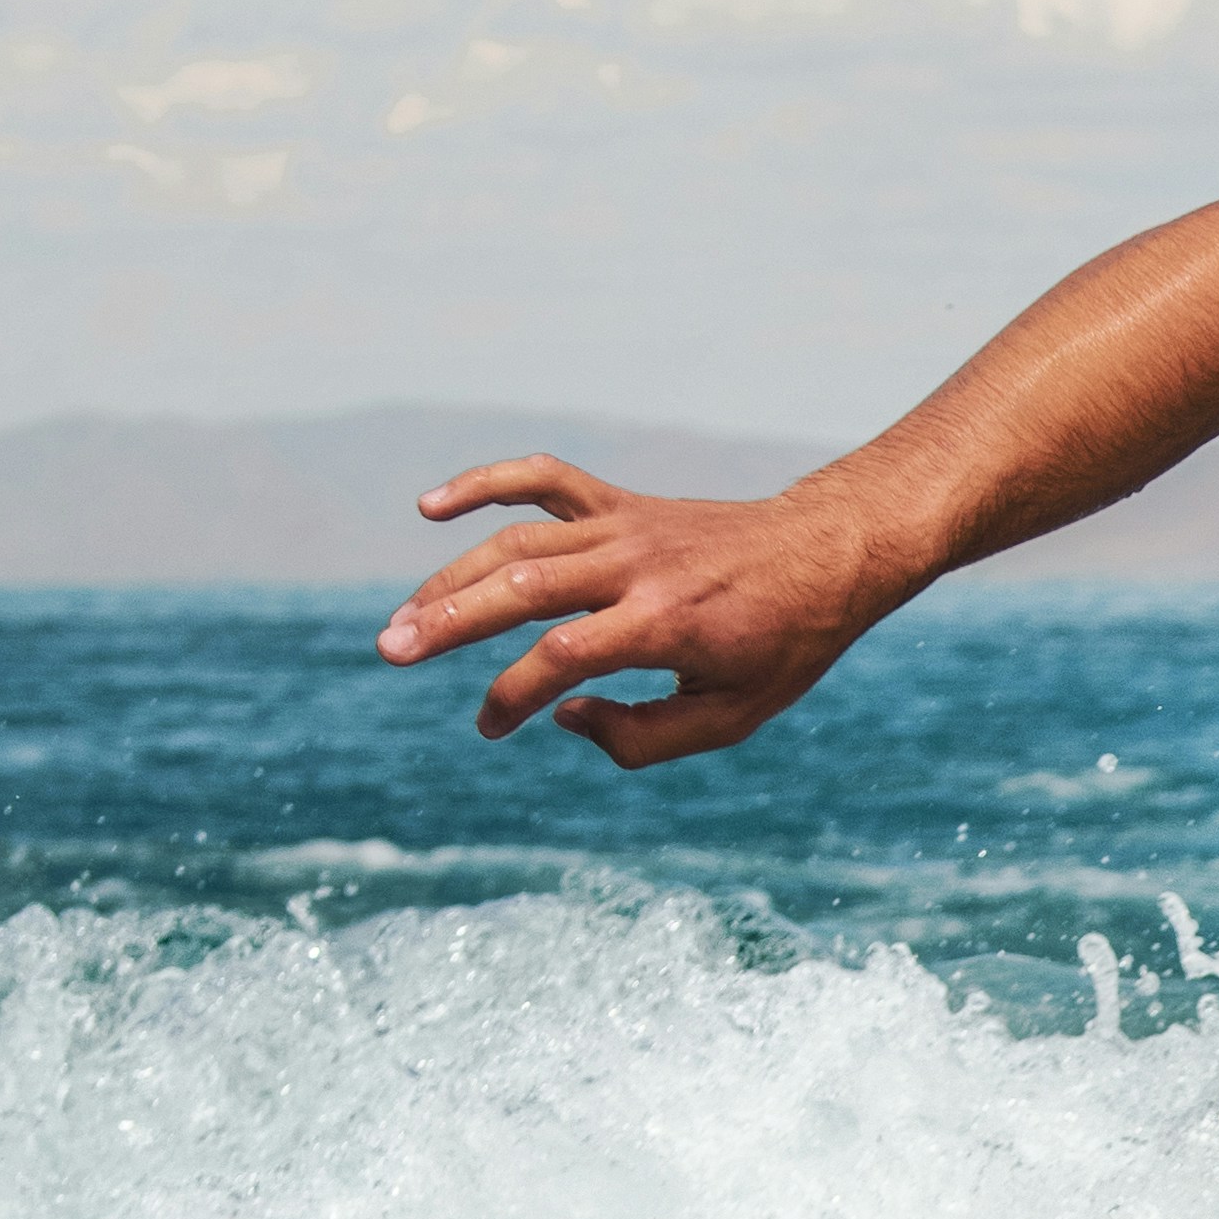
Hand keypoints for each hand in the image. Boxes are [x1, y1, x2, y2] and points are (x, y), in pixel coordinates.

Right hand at [375, 459, 902, 760]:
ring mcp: (624, 526)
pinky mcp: (620, 504)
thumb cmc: (781, 646)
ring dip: (451, 577)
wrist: (827, 555)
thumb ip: (644, 737)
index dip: (513, 694)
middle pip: (521, 587)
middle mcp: (636, 567)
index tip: (492, 726)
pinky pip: (543, 480)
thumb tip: (564, 717)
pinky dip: (486, 483)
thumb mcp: (731, 717)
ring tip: (402, 619)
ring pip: (517, 542)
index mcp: (664, 624)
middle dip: (448, 620)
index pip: (561, 656)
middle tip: (391, 650)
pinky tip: (430, 507)